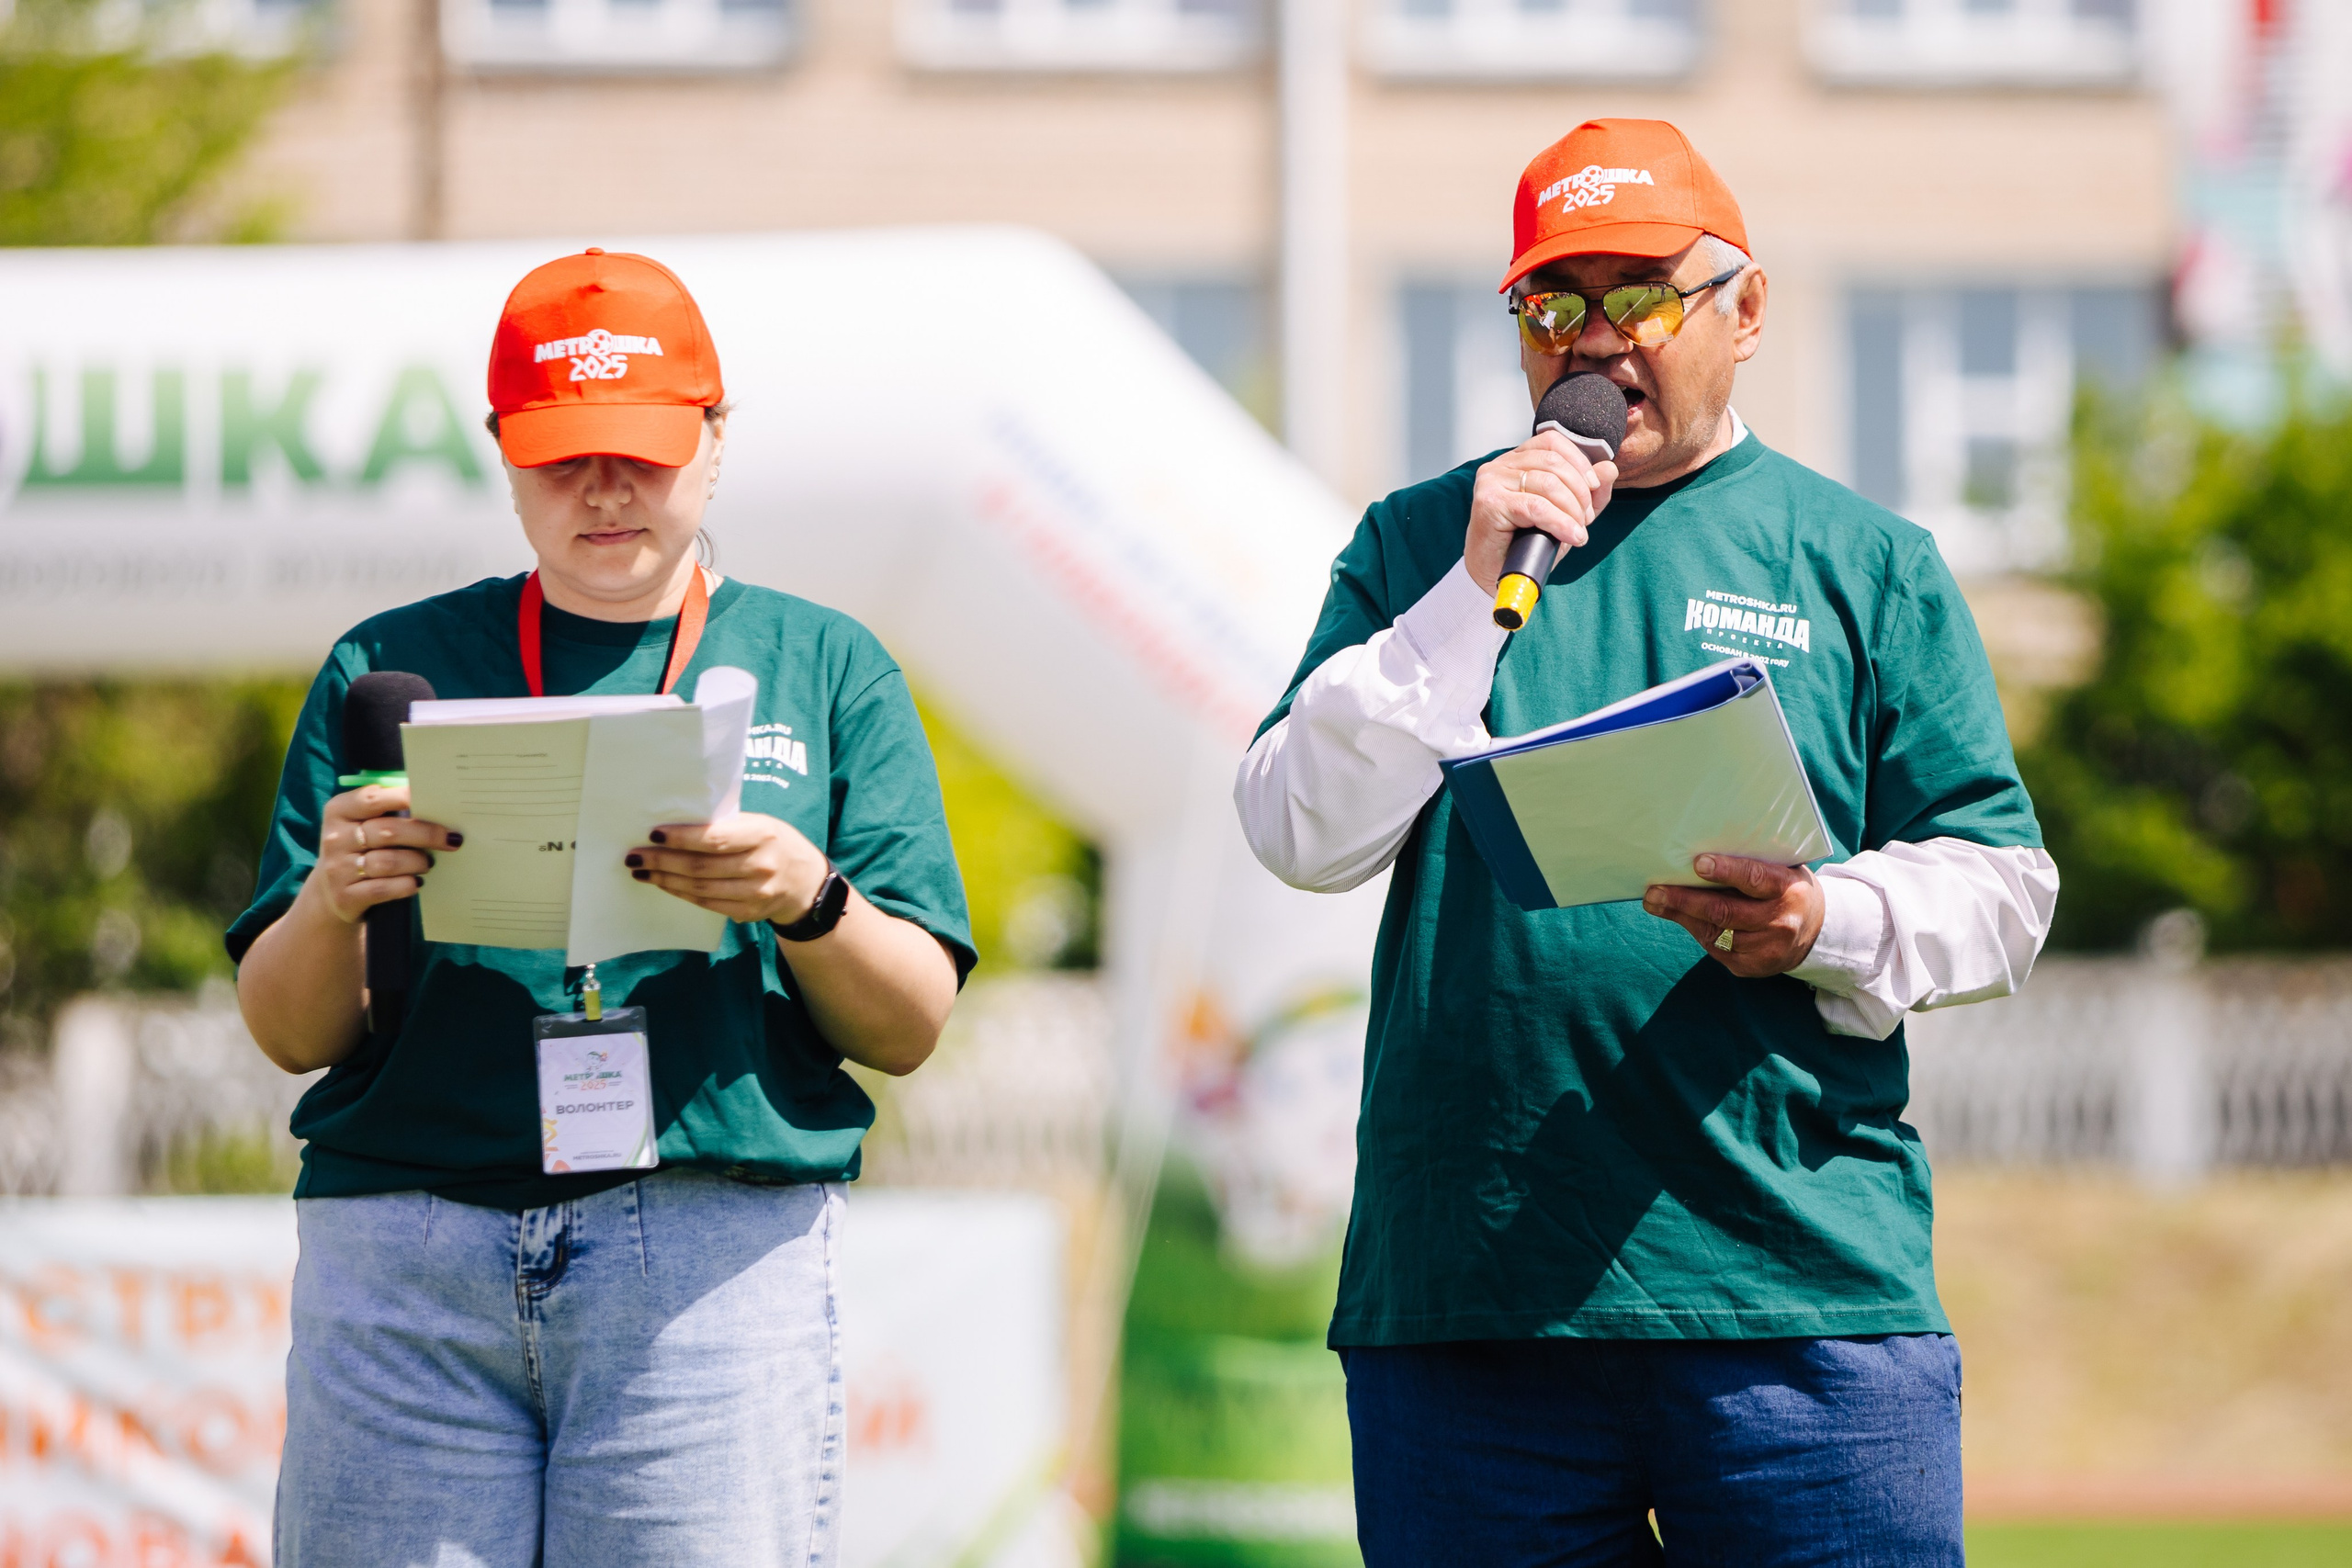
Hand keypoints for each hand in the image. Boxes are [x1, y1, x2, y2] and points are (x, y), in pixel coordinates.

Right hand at [302, 785, 460, 923]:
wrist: (331, 894)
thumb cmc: (359, 849)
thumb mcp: (362, 824)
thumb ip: (389, 810)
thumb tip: (435, 802)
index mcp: (339, 811)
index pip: (372, 798)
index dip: (404, 797)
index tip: (434, 800)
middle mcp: (336, 838)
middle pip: (389, 831)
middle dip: (427, 834)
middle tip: (451, 838)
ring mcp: (338, 869)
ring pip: (389, 862)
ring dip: (418, 862)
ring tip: (428, 863)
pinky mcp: (345, 896)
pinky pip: (385, 889)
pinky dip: (406, 885)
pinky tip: (416, 883)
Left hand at [627, 813, 829, 925]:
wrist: (806, 881)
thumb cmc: (774, 843)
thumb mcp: (760, 825)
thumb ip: (727, 826)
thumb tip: (676, 825)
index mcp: (763, 835)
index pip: (715, 838)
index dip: (682, 838)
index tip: (653, 834)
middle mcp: (761, 865)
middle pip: (701, 867)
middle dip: (662, 861)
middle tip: (634, 856)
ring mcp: (756, 893)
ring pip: (700, 888)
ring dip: (665, 879)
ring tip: (641, 871)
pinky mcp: (748, 912)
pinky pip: (707, 903)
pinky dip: (681, 894)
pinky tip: (664, 884)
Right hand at [1463, 427, 1618, 595]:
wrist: (1494, 574)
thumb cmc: (1524, 543)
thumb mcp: (1565, 515)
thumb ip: (1588, 492)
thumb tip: (1610, 468)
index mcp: (1516, 460)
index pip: (1553, 442)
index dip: (1579, 462)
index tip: (1594, 486)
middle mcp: (1500, 465)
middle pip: (1553, 462)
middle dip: (1580, 492)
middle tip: (1585, 519)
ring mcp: (1492, 481)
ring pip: (1548, 484)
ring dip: (1572, 510)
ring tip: (1576, 531)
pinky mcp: (1490, 503)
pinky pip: (1536, 507)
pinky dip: (1560, 523)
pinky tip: (1570, 536)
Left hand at [1642, 854, 1823, 978]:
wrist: (1815, 931)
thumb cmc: (1785, 889)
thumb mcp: (1782, 870)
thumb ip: (1752, 862)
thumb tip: (1699, 853)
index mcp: (1789, 889)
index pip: (1755, 879)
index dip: (1727, 871)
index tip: (1698, 863)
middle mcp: (1780, 921)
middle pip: (1725, 911)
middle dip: (1685, 900)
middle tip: (1654, 891)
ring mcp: (1767, 948)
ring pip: (1715, 932)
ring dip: (1682, 916)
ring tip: (1656, 902)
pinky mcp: (1753, 966)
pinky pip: (1716, 949)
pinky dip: (1696, 932)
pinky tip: (1680, 918)